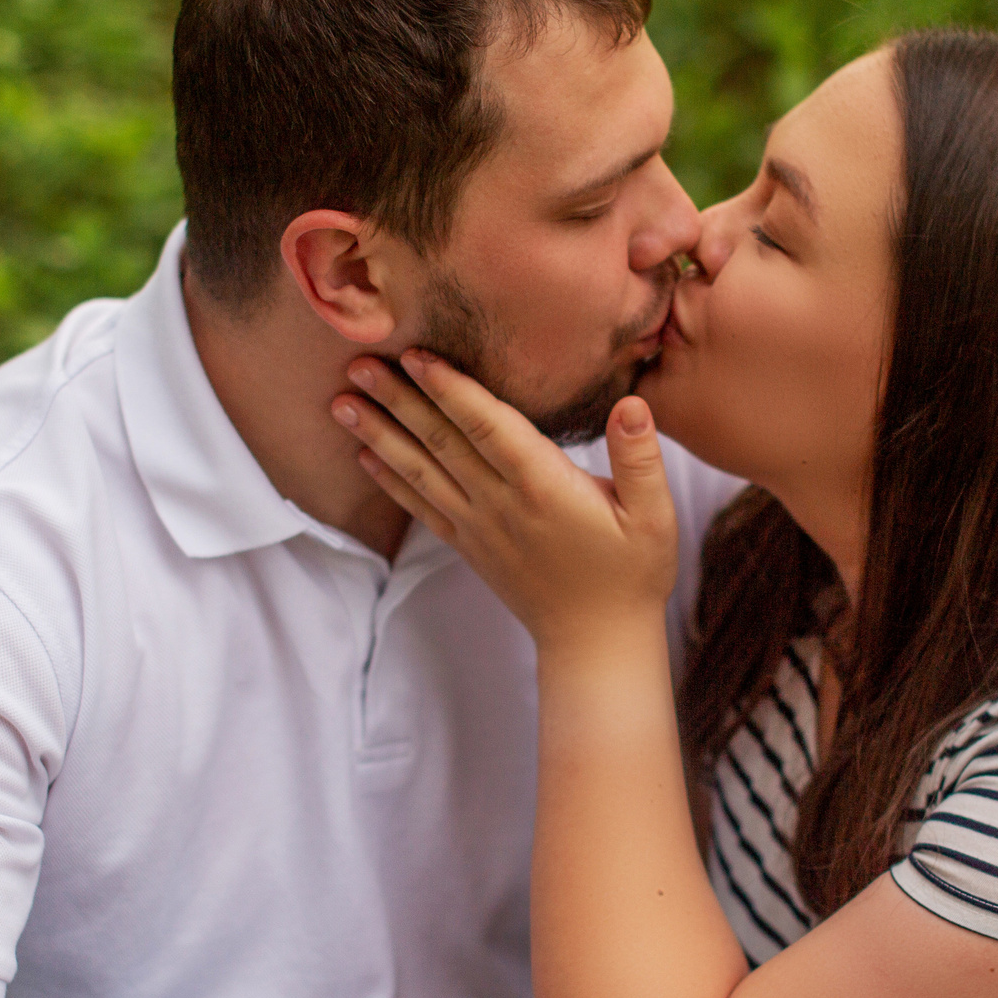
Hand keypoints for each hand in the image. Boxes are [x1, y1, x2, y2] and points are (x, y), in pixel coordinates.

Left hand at [332, 350, 677, 644]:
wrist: (596, 642)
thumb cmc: (631, 574)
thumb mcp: (654, 515)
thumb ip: (641, 458)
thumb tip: (632, 403)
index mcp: (544, 487)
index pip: (488, 427)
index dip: (451, 389)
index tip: (418, 355)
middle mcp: (501, 504)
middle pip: (441, 442)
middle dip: (399, 399)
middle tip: (359, 361)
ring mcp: (479, 527)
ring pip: (421, 471)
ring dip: (380, 435)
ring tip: (342, 404)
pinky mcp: (469, 546)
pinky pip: (422, 508)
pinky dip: (390, 480)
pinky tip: (364, 455)